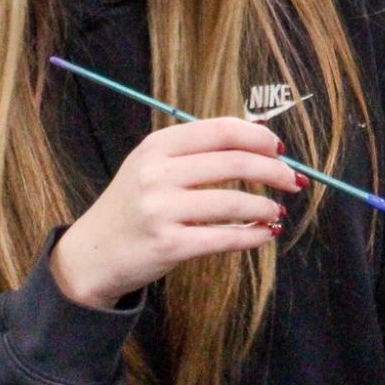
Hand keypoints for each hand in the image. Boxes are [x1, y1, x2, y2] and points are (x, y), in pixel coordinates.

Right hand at [51, 118, 301, 310]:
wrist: (91, 254)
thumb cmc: (134, 205)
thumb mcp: (153, 165)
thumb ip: (198, 149)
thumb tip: (261, 135)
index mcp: (157, 146)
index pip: (222, 130)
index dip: (260, 137)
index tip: (281, 148)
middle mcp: (156, 174)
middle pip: (235, 163)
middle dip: (275, 170)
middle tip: (293, 180)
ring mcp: (161, 210)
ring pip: (235, 202)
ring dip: (266, 206)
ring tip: (276, 210)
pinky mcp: (169, 245)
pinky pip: (225, 237)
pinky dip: (254, 235)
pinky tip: (265, 233)